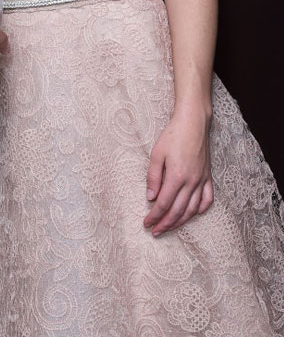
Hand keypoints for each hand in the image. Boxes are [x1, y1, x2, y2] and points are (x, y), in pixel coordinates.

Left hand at [143, 108, 213, 235]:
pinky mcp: (208, 177)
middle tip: (155, 231)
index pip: (163, 204)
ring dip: (181, 221)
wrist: (193, 123)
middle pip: (178, 211)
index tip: (146, 224)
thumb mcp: (157, 154)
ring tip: (170, 227)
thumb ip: (153, 177)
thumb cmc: (173, 135)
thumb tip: (150, 197)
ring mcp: (202, 180)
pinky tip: (193, 214)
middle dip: (165, 223)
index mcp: (177, 177)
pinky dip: (200, 209)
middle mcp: (191, 182)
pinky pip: (207, 199)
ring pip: (192, 209)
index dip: (154, 216)